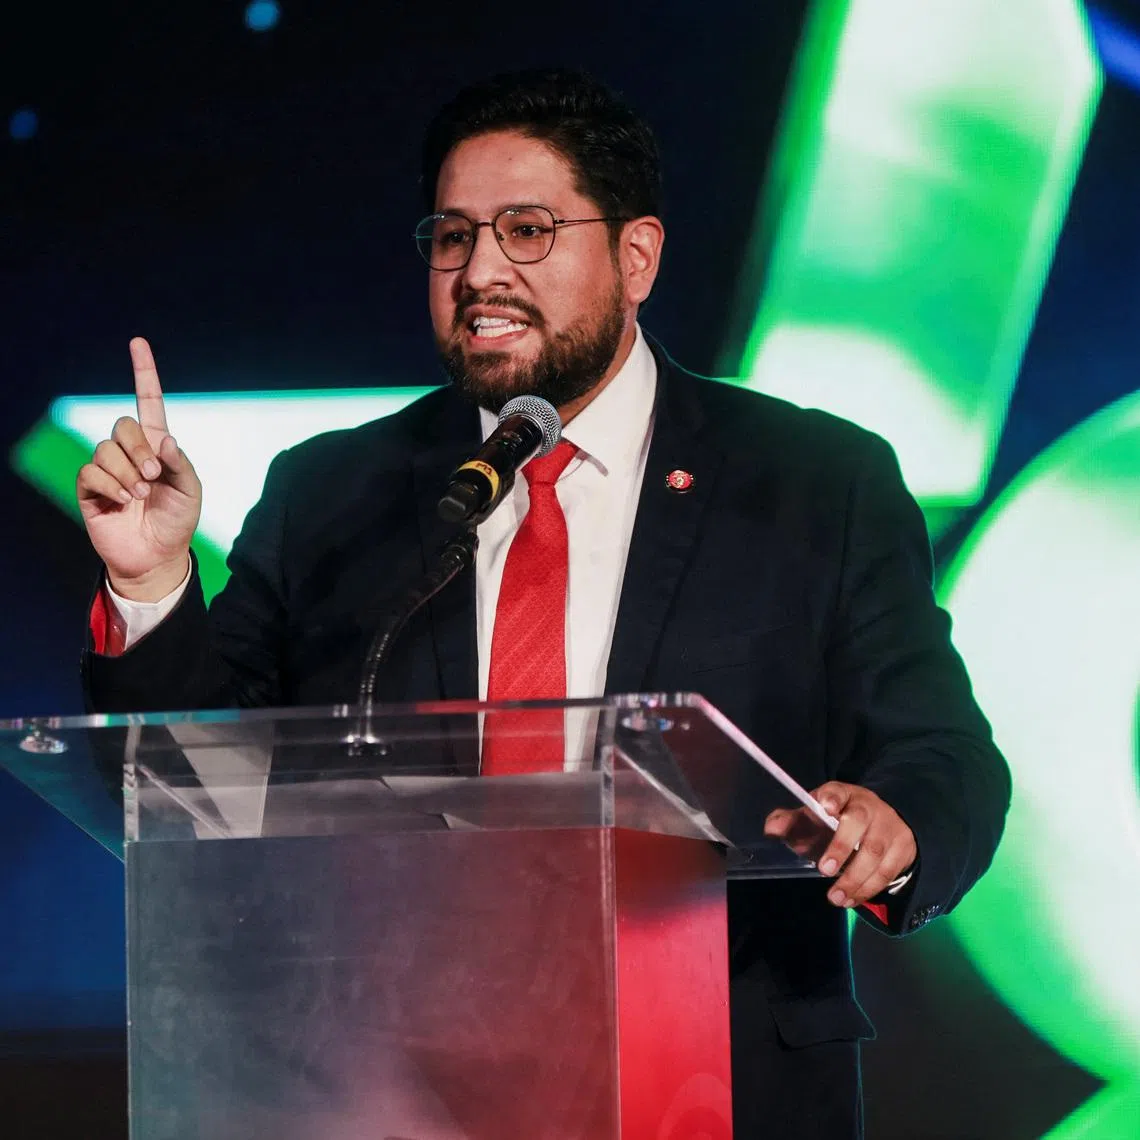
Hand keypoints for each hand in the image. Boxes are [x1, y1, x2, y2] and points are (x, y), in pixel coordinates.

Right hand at [76, 337, 201, 600]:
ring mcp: (108, 469)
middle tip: (153, 477)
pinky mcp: (90, 489)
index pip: (147, 402)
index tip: (138, 343)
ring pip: (106, 449)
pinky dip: (111, 486)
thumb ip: (180, 463)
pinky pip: (92, 471)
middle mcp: (130, 452)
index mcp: (157, 447)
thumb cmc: (177, 522)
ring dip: (127, 473)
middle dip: (139, 449)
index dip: (144, 373)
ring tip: (141, 496)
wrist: (157, 557)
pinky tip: (124, 501)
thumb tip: (163, 438)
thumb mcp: (191, 491)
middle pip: (123, 425)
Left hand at [764, 782, 916, 909]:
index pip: (838, 791)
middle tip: (824, 869)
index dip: (832, 797)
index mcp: (844, 795)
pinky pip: (887, 871)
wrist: (886, 821)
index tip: (825, 806)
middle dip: (841, 846)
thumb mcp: (817, 816)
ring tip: (835, 897)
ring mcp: (889, 827)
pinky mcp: (903, 849)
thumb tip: (771, 828)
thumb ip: (793, 822)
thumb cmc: (841, 819)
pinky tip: (851, 900)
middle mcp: (869, 807)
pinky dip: (868, 889)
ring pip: (875, 852)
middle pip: (858, 822)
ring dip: (854, 878)